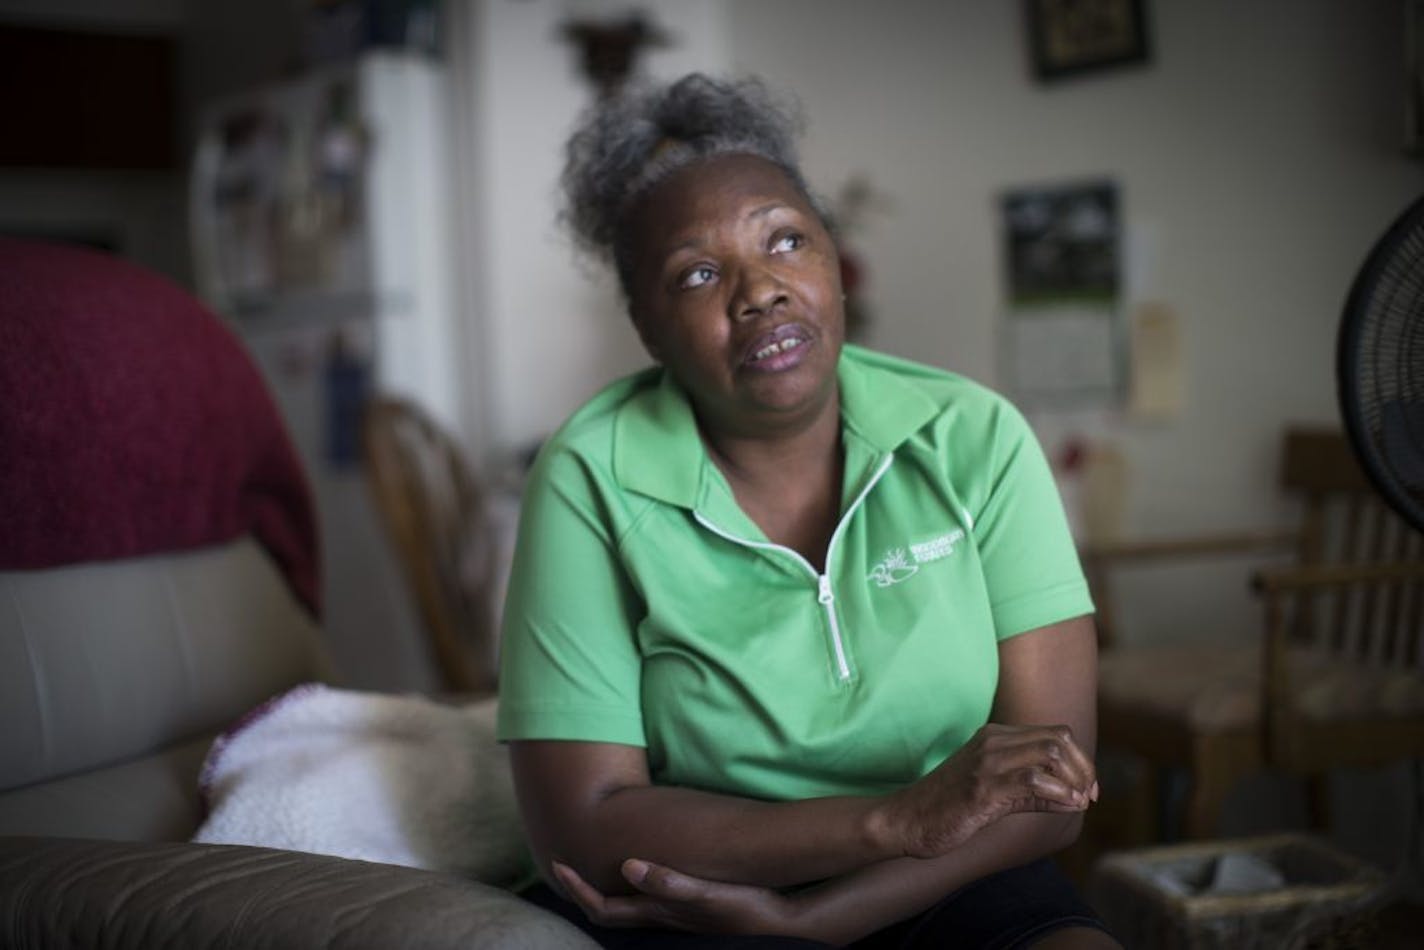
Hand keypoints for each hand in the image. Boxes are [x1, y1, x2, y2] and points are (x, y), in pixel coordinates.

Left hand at [552, 858, 796, 935]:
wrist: (782, 923)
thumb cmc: (745, 907)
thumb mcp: (707, 893)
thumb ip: (668, 881)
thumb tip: (627, 865)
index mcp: (657, 912)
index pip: (603, 908)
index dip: (577, 889)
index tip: (557, 865)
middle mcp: (660, 917)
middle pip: (609, 910)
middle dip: (583, 890)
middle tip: (565, 864)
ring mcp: (674, 916)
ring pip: (628, 906)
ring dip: (606, 887)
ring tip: (594, 864)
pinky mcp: (690, 910)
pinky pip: (649, 900)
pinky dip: (634, 885)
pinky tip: (642, 869)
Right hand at [878, 722, 1098, 858]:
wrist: (906, 819)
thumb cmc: (948, 808)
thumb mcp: (994, 791)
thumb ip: (1031, 789)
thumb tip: (1077, 797)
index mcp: (995, 736)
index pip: (1055, 733)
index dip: (1080, 760)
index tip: (1087, 789)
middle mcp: (993, 742)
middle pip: (1059, 739)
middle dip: (1084, 768)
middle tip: (1089, 796)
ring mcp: (986, 763)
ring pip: (1050, 754)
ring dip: (1075, 781)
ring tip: (1080, 803)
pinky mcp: (982, 789)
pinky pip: (1033, 782)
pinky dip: (1059, 795)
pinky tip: (1067, 807)